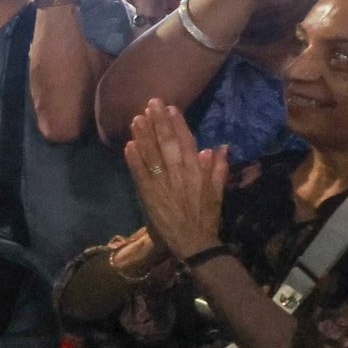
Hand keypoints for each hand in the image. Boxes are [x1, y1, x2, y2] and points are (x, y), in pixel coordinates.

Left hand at [124, 99, 226, 258]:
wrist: (194, 244)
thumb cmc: (206, 217)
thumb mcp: (218, 193)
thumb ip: (218, 169)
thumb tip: (218, 147)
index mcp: (197, 172)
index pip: (186, 142)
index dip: (178, 124)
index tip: (171, 108)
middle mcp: (179, 175)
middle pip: (167, 144)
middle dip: (159, 122)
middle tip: (151, 103)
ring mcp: (163, 185)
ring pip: (152, 155)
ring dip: (144, 136)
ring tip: (137, 118)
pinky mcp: (150, 196)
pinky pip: (140, 174)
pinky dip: (134, 160)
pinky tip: (129, 145)